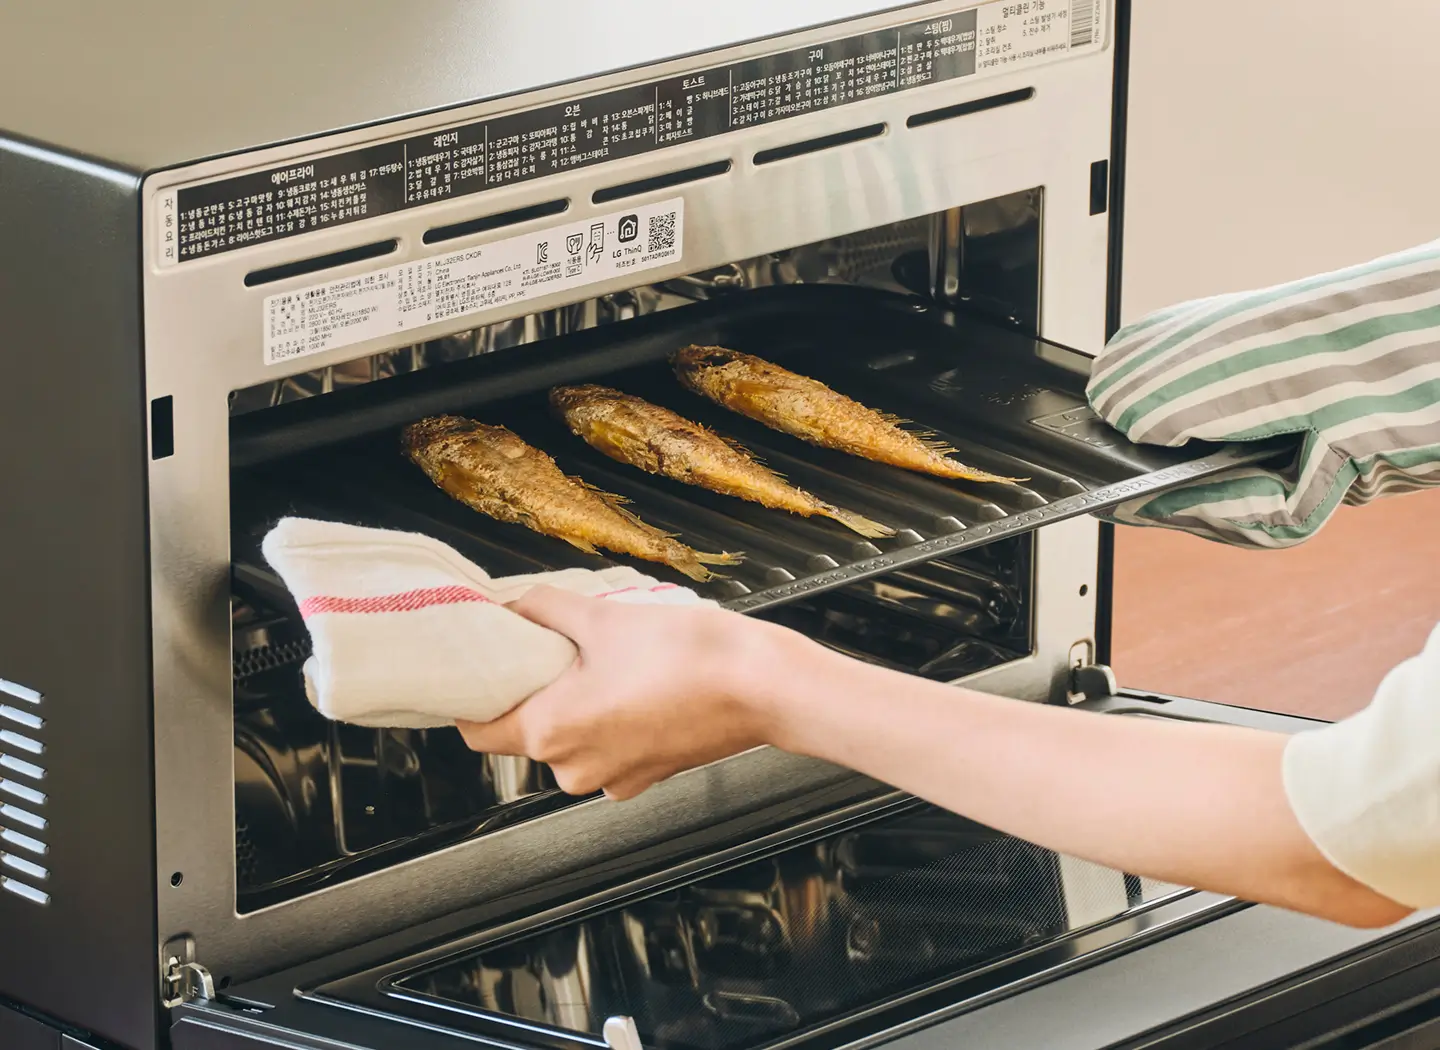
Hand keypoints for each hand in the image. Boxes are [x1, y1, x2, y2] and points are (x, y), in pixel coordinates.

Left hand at [455, 586, 807, 800]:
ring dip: (575, 705)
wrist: (762, 686)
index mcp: (552, 732)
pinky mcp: (647, 776)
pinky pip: (608, 748)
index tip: (482, 670)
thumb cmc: (688, 655)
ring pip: (570, 741)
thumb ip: (545, 609)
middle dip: (534, 692)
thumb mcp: (603, 616)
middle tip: (554, 647)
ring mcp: (614, 778)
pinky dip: (611, 720)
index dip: (474, 698)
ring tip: (603, 659)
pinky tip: (635, 681)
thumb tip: (515, 604)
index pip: (477, 732)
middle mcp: (576, 767)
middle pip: (526, 733)